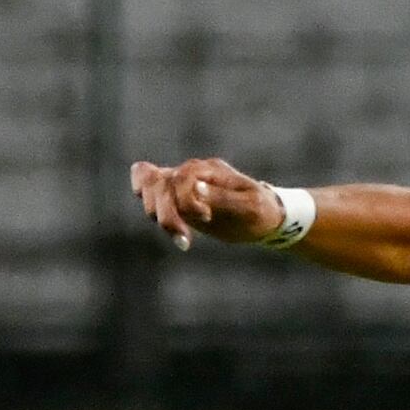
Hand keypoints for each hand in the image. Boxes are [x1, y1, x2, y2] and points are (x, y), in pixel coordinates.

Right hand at [131, 156, 283, 250]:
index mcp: (211, 170)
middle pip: (157, 181)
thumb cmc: (259, 211)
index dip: (186, 200)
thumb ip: (222, 197)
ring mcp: (180, 181)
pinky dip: (151, 207)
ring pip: (148, 184)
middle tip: (185, 239)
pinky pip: (146, 186)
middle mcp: (192, 171)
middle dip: (165, 214)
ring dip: (156, 214)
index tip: (206, 217)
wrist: (263, 216)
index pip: (182, 177)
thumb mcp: (250, 207)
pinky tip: (168, 224)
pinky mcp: (175, 194)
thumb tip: (195, 188)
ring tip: (182, 238)